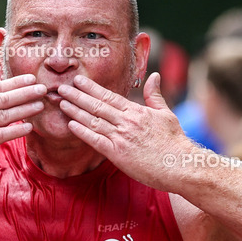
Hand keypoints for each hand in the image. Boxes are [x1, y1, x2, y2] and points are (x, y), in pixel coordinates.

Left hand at [56, 72, 195, 188]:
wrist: (180, 165)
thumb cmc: (175, 142)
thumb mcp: (166, 114)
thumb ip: (155, 95)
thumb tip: (154, 75)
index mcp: (137, 111)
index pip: (109, 96)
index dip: (91, 88)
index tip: (78, 80)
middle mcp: (127, 121)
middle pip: (97, 105)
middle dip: (77, 95)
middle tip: (61, 87)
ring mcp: (121, 137)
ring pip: (93, 120)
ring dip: (75, 111)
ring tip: (61, 103)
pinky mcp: (118, 154)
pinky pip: (96, 140)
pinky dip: (82, 132)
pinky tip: (70, 125)